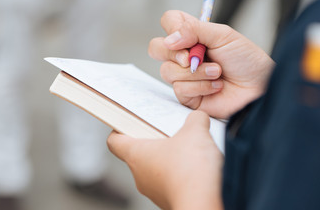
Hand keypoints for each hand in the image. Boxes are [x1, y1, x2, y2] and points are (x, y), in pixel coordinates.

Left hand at [107, 111, 223, 209]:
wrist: (204, 205)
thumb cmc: (190, 172)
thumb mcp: (195, 132)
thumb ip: (194, 120)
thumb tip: (197, 118)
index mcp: (136, 154)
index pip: (115, 141)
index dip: (120, 129)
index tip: (129, 122)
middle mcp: (140, 174)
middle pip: (139, 153)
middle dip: (154, 140)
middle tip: (168, 130)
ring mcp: (154, 190)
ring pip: (156, 168)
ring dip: (170, 157)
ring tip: (188, 147)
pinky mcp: (169, 199)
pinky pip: (171, 181)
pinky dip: (181, 173)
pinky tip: (197, 166)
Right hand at [148, 10, 274, 117]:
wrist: (259, 87)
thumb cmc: (246, 60)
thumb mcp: (223, 36)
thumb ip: (194, 30)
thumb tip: (169, 39)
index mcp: (192, 36)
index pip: (169, 22)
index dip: (172, 27)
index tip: (185, 35)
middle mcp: (184, 55)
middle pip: (156, 48)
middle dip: (174, 53)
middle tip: (192, 58)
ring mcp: (184, 76)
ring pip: (168, 71)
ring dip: (197, 72)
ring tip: (218, 72)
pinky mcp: (187, 96)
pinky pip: (180, 90)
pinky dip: (201, 87)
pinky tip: (216, 86)